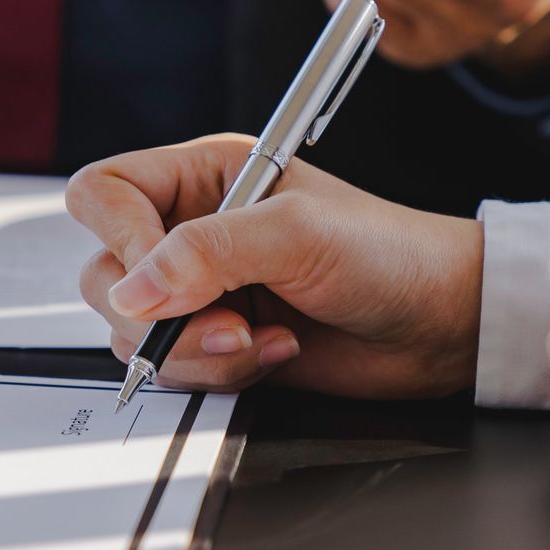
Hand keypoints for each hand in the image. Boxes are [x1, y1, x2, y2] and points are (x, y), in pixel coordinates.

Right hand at [64, 135, 481, 396]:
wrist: (444, 323)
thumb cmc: (390, 252)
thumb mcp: (296, 233)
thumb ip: (206, 253)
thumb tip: (133, 290)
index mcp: (202, 177)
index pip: (105, 194)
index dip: (118, 236)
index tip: (156, 276)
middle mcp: (192, 231)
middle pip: (106, 273)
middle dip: (160, 312)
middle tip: (224, 319)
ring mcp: (203, 292)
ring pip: (135, 332)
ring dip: (195, 349)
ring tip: (260, 339)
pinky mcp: (220, 343)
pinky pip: (176, 369)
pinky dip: (220, 372)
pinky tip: (276, 353)